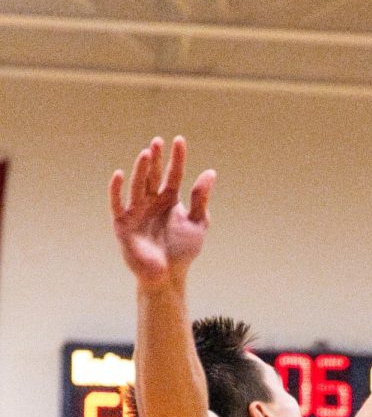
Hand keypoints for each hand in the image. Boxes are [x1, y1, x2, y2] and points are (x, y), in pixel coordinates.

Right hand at [109, 136, 214, 286]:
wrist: (168, 275)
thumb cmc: (183, 251)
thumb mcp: (198, 223)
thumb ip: (201, 199)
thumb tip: (210, 172)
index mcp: (170, 200)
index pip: (174, 175)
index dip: (177, 159)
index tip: (180, 141)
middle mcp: (152, 202)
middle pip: (154, 176)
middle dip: (156, 160)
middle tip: (158, 141)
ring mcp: (137, 211)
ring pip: (138, 185)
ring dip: (141, 170)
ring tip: (147, 153)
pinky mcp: (123, 223)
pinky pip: (117, 203)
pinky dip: (116, 190)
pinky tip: (119, 175)